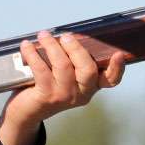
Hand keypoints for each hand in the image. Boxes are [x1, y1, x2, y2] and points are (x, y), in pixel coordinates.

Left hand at [0, 30, 125, 144]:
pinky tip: (26, 46)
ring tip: (43, 35)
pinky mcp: (47, 96)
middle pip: (87, 69)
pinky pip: (41, 70)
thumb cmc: (48, 84)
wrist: (28, 110)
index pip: (111, 80)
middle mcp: (82, 93)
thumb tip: (67, 34)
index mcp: (91, 86)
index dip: (117, 68)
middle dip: (76, 49)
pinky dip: (33, 55)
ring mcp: (65, 96)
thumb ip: (72, 59)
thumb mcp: (66, 74)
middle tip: (66, 36)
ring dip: (52, 46)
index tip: (118, 54)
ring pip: (63, 66)